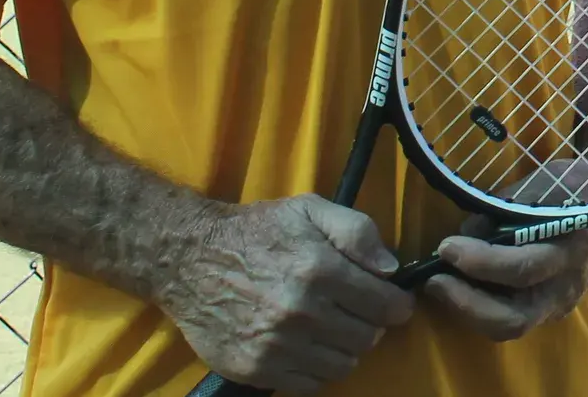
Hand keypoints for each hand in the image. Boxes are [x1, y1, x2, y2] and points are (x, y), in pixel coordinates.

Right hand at [158, 196, 413, 394]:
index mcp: (319, 269)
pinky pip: (310, 384)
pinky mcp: (255, 369)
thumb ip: (358, 231)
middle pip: (367, 338)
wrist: (191, 259)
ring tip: (331, 328)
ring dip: (344, 348)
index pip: (385, 305)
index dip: (396, 305)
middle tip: (357, 312)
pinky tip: (308, 347)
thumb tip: (390, 268)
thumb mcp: (311, 209)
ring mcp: (276, 345)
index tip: (394, 303)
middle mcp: (300, 312)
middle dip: (371, 325)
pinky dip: (316, 369)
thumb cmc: (257, 230)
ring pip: (342, 365)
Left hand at [424, 157, 587, 342]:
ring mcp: (560, 304)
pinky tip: (460, 291)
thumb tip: (463, 237)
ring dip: (467, 311)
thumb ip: (502, 211)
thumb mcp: (539, 185)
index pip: (523, 268)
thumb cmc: (570, 187)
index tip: (446, 247)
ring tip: (439, 287)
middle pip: (514, 317)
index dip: (479, 261)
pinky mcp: (549, 312)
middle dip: (466, 303)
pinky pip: (510, 320)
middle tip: (434, 281)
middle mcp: (568, 285)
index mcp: (572, 245)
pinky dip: (480, 310)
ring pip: (509, 327)